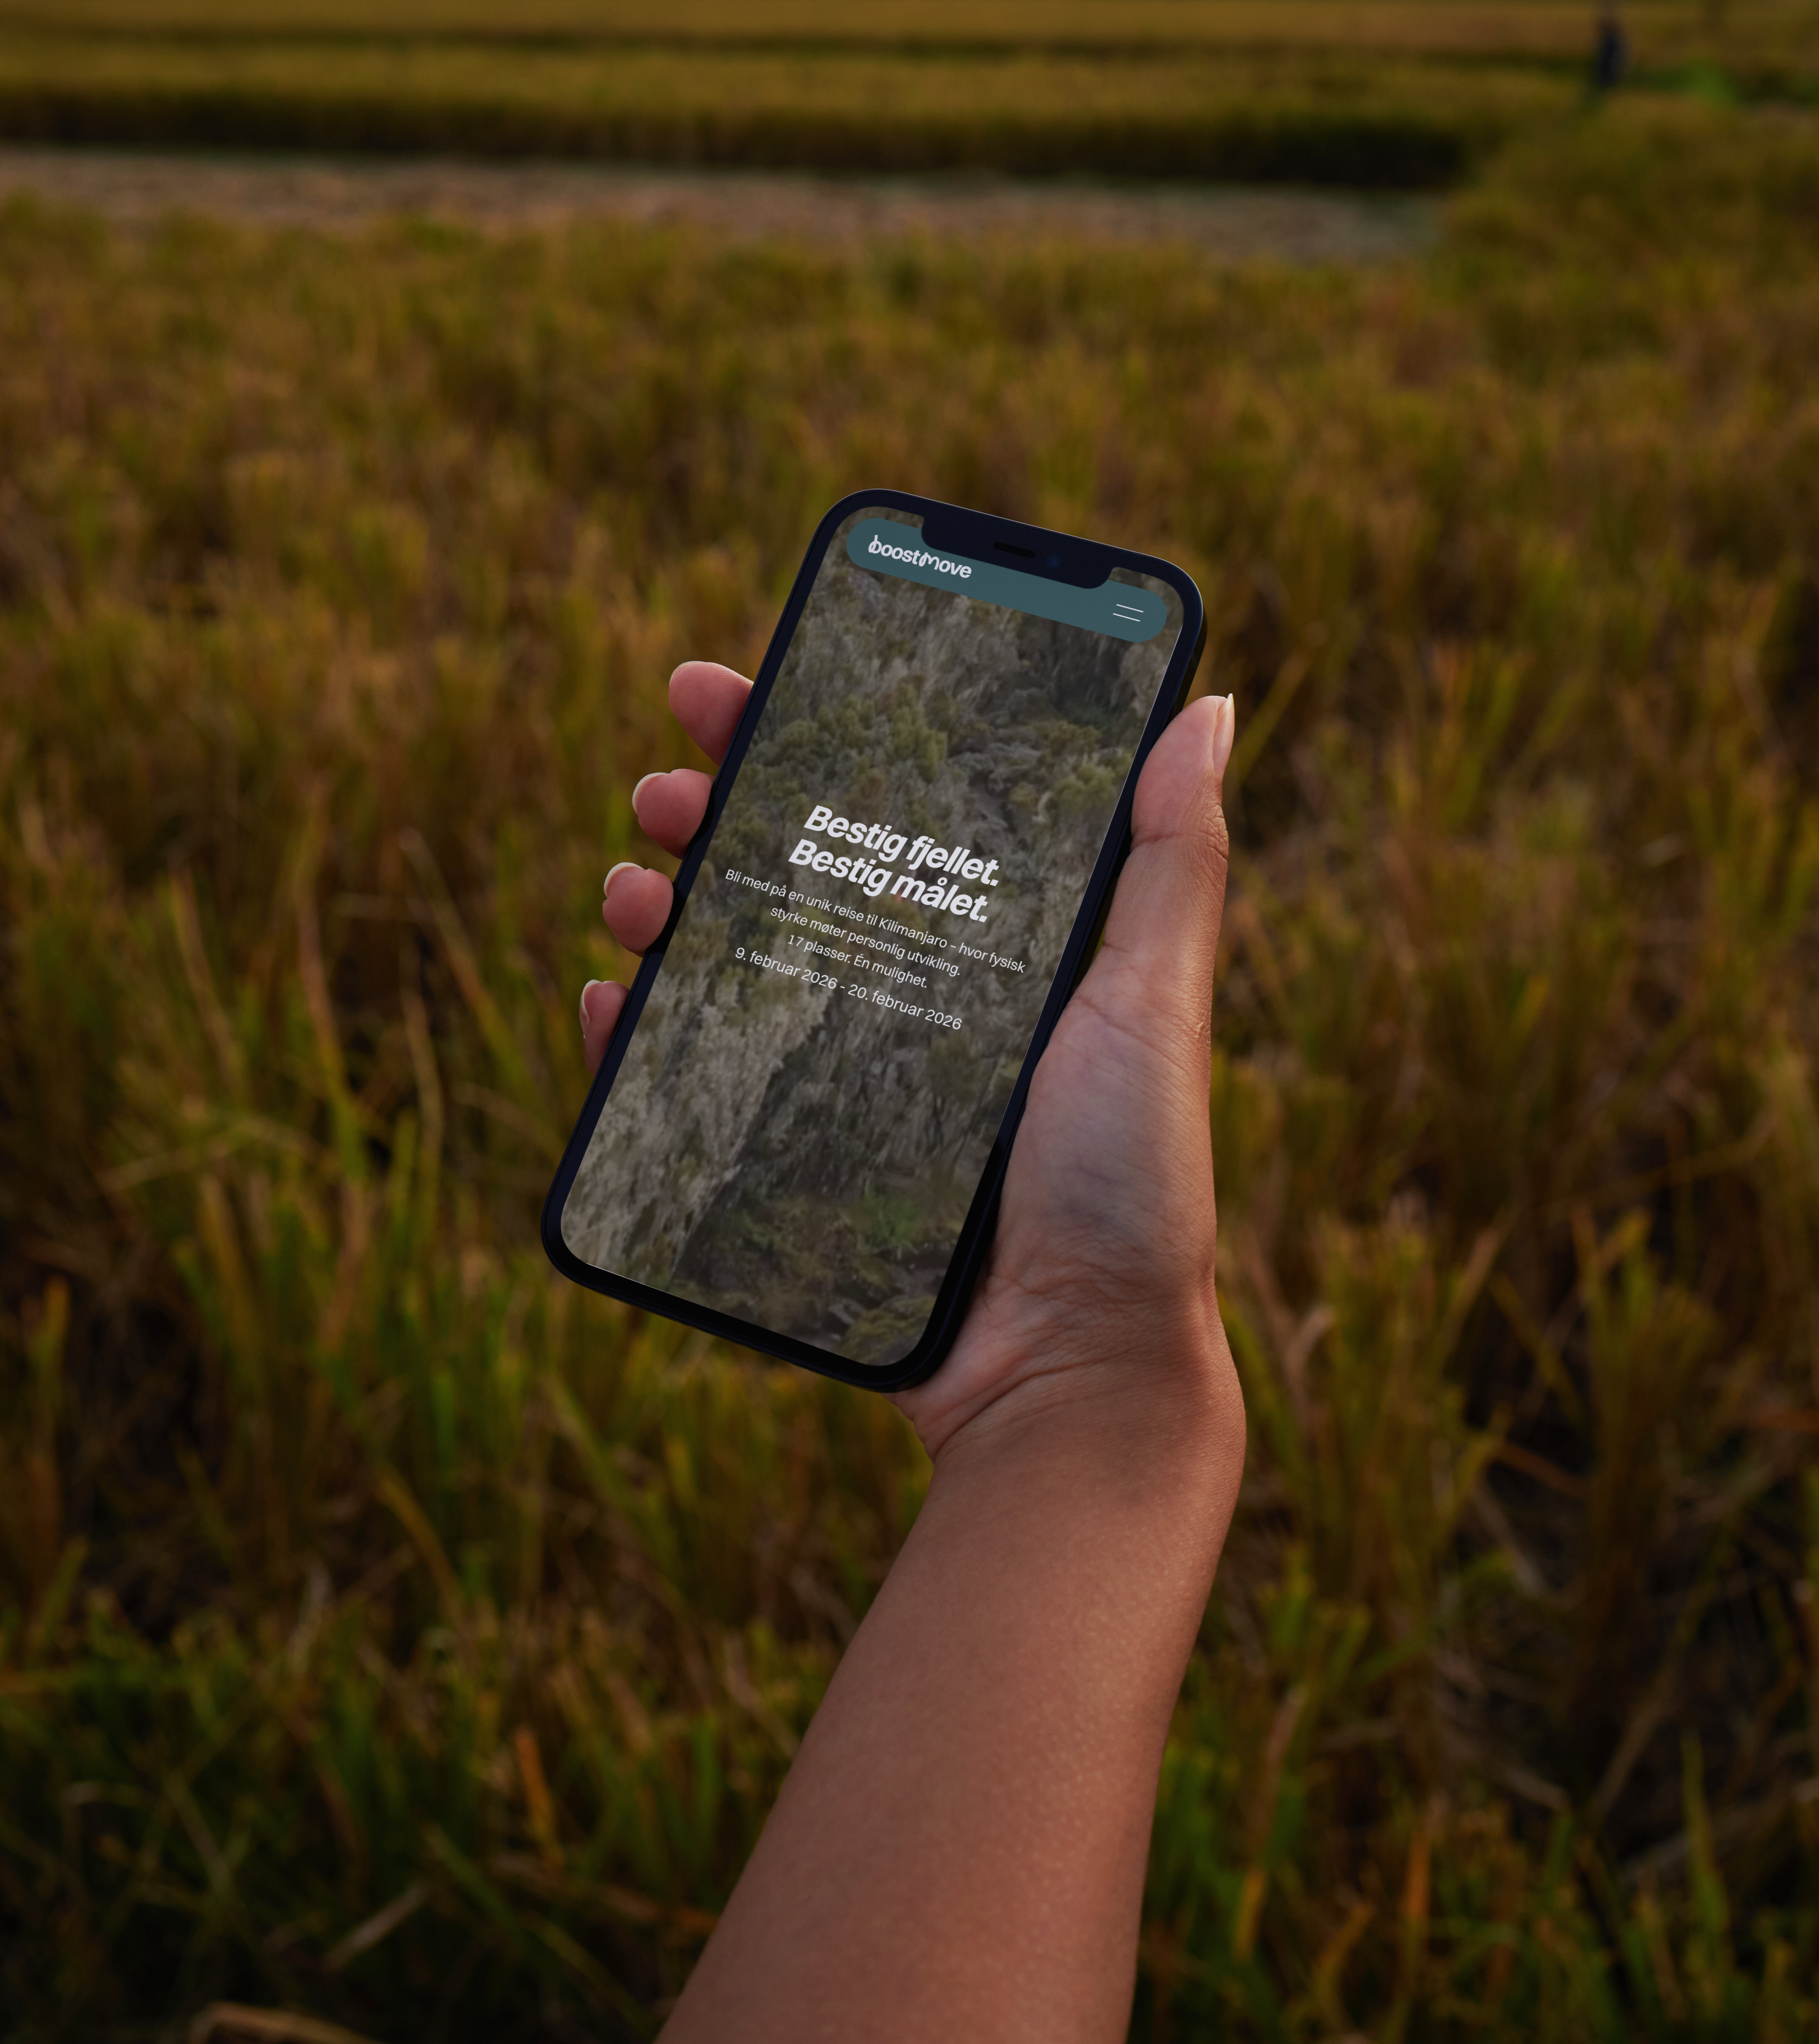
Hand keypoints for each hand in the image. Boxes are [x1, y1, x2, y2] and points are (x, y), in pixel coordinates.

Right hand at [583, 662, 1242, 1470]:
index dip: (810, 731)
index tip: (740, 680)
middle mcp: (910, 996)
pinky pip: (687, 1082)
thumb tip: (1207, 705)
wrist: (1071, 1362)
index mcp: (987, 943)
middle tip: (663, 779)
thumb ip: (1175, 863)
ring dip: (664, 902)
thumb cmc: (1133, 1181)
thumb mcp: (1158, 1003)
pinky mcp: (788, 1163)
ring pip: (727, 960)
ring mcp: (841, 1081)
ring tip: (634, 883)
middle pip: (790, 864)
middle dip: (714, 803)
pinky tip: (610, 993)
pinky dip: (636, 1032)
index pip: (888, 803)